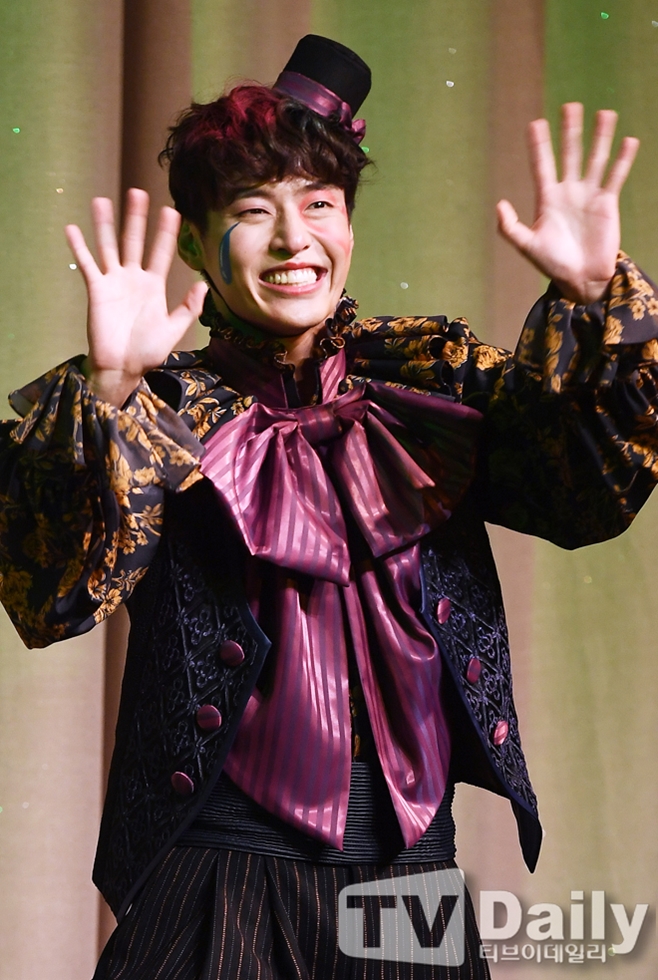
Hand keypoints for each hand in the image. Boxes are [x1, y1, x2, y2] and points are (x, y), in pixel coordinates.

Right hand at [65, 188, 207, 405]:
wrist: (122, 367)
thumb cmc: (147, 352)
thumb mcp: (173, 330)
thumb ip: (188, 308)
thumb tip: (203, 285)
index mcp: (154, 286)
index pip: (161, 252)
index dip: (166, 232)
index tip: (171, 210)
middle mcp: (133, 278)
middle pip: (134, 241)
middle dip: (136, 218)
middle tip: (138, 192)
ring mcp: (114, 281)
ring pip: (109, 246)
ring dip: (105, 224)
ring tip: (102, 200)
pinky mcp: (96, 289)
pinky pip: (87, 264)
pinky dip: (79, 247)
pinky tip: (72, 228)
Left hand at [496, 102, 639, 303]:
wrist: (581, 279)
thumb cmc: (553, 264)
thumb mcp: (528, 246)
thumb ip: (511, 228)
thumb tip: (500, 204)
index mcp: (547, 199)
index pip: (541, 165)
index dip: (539, 145)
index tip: (535, 123)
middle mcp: (569, 191)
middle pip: (569, 154)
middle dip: (569, 131)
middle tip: (569, 106)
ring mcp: (589, 195)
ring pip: (594, 159)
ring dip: (599, 137)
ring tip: (604, 113)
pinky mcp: (608, 203)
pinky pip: (615, 176)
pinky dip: (622, 159)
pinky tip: (628, 141)